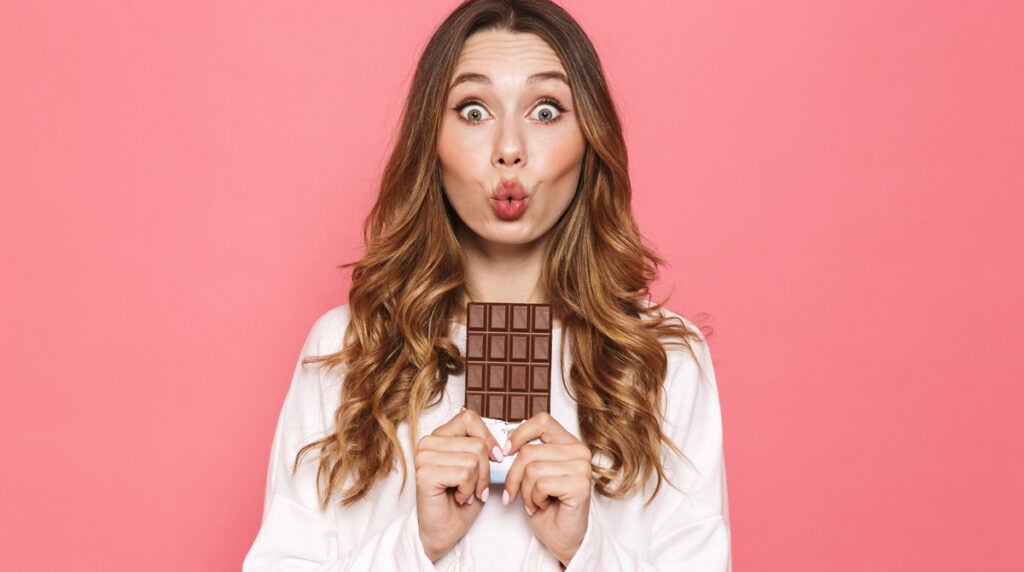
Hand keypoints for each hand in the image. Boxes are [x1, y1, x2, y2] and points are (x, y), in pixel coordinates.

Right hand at [414, 409, 503, 561]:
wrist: (443, 531)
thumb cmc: (460, 502)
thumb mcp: (478, 469)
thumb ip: (485, 451)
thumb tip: (505, 444)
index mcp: (440, 436)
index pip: (469, 418)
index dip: (488, 437)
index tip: (496, 457)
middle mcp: (428, 443)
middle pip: (476, 442)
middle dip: (486, 469)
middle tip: (477, 487)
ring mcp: (424, 457)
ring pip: (473, 458)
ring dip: (477, 482)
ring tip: (467, 493)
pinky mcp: (424, 474)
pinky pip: (464, 473)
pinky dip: (469, 490)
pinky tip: (460, 498)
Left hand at [503, 412, 592, 565]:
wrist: (562, 538)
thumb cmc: (547, 506)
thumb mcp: (534, 474)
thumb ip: (527, 455)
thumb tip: (503, 446)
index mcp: (568, 443)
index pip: (542, 421)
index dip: (519, 434)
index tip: (505, 452)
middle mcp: (579, 452)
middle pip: (528, 451)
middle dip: (514, 476)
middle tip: (515, 493)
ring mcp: (582, 467)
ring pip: (531, 468)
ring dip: (525, 491)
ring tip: (534, 502)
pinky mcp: (579, 485)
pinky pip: (540, 484)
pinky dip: (533, 499)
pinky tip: (542, 506)